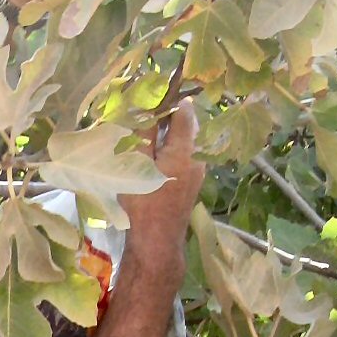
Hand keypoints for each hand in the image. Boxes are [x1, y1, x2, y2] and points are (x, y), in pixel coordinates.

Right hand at [120, 98, 204, 272]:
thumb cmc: (144, 204)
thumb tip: (147, 104)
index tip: (150, 93)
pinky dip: (168, 151)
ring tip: (143, 136)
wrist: (156, 243)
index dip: (168, 99)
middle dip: (166, 117)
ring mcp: (197, 173)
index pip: (183, 111)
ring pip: (184, 143)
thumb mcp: (138, 164)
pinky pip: (182, 158)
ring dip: (166, 136)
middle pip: (185, 127)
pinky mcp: (190, 185)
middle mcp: (198, 158)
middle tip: (143, 115)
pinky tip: (151, 157)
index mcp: (186, 149)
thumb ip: (144, 133)